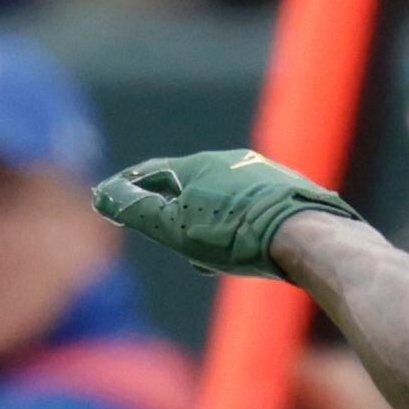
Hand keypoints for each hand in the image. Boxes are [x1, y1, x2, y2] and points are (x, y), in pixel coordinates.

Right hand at [94, 150, 362, 278]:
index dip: (128, 186)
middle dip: (167, 200)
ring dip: (203, 216)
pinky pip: (249, 208)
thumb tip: (104, 195)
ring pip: (220, 196)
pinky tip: (238, 247)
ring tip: (196, 241)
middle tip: (151, 216)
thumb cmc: (234, 233)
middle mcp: (229, 161)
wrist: (304, 235)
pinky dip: (233, 225)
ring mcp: (261, 175)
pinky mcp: (287, 192)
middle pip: (187, 182)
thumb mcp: (175, 227)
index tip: (112, 195)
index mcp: (197, 165)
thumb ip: (138, 212)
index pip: (151, 172)